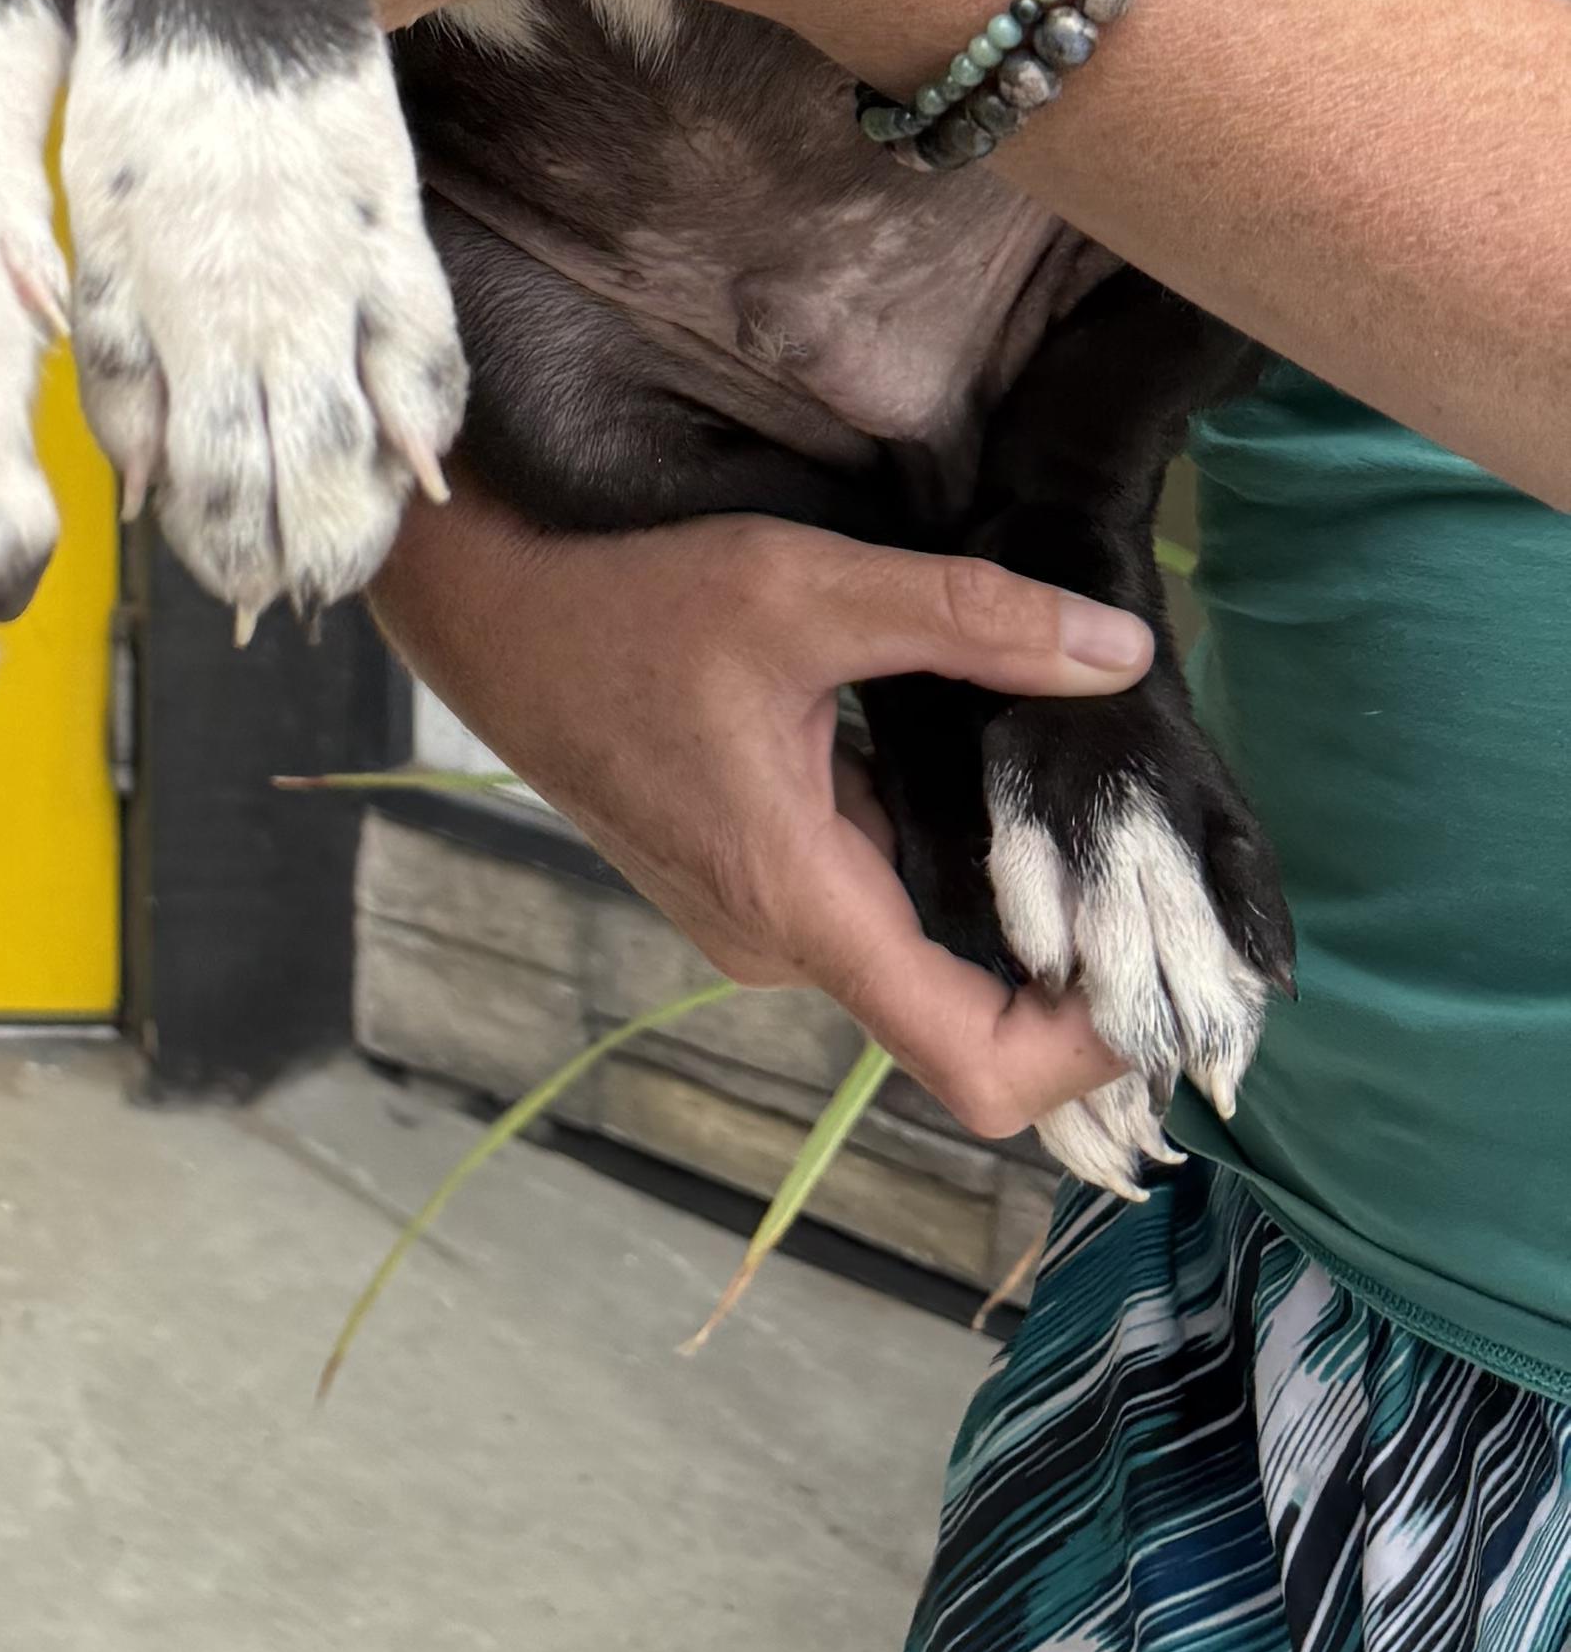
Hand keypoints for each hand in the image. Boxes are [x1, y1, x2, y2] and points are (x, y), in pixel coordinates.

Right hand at [378, 479, 1142, 1139]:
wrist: (492, 616)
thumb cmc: (630, 602)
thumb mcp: (805, 587)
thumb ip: (969, 617)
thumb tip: (1120, 646)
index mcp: (801, 902)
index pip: (972, 1064)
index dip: (1086, 1054)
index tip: (1159, 976)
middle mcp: (782, 944)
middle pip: (967, 1014)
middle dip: (1069, 959)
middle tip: (1149, 859)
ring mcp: (759, 924)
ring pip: (923, 955)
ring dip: (1005, 904)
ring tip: (1074, 800)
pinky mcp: (748, 886)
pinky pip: (876, 910)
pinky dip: (942, 867)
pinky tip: (973, 771)